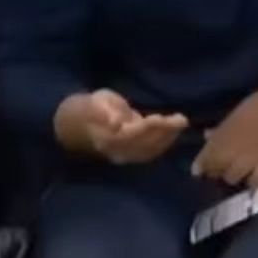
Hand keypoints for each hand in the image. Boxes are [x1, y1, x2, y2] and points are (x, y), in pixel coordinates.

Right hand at [55, 89, 188, 164]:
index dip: (149, 127)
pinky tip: (172, 134)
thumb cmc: (87, 108)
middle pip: (144, 144)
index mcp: (106, 137)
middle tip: (181, 119)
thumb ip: (105, 110)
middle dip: (165, 133)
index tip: (163, 117)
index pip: (132, 134)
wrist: (75, 126)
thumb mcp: (94, 101)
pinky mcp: (129, 156)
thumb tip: (117, 123)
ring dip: (167, 139)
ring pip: (149, 151)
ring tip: (179, 124)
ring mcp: (123, 156)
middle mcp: (116, 151)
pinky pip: (149, 153)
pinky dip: (163, 144)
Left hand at [192, 83, 257, 187]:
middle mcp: (241, 147)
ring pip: (235, 178)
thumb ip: (226, 125)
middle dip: (216, 171)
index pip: (208, 154)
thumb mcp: (245, 107)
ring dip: (233, 176)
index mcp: (231, 129)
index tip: (198, 169)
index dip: (201, 164)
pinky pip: (257, 182)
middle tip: (218, 170)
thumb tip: (209, 135)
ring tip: (237, 172)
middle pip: (219, 169)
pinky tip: (254, 176)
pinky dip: (252, 181)